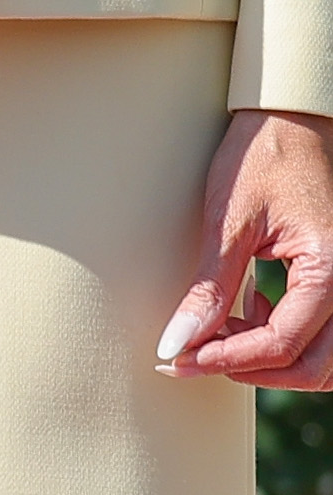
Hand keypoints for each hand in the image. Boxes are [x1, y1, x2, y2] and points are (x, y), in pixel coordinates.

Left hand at [162, 107, 332, 389]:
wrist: (290, 125)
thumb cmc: (261, 160)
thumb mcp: (228, 223)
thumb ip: (208, 289)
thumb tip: (178, 343)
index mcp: (332, 269)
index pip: (284, 343)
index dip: (229, 359)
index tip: (180, 360)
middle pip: (314, 367)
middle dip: (252, 370)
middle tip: (194, 356)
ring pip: (326, 360)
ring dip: (274, 361)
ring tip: (222, 332)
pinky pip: (326, 336)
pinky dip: (288, 340)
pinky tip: (248, 310)